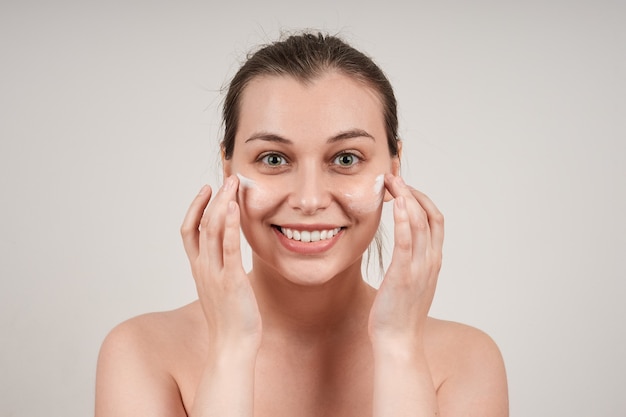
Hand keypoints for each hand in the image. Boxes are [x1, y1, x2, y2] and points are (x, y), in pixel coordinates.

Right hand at [181, 176, 261, 351]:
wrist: (232, 346)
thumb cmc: (231, 318)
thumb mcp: (221, 287)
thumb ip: (221, 267)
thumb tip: (230, 252)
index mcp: (199, 268)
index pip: (189, 230)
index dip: (195, 207)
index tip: (206, 189)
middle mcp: (203, 268)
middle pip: (202, 224)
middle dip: (213, 198)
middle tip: (226, 178)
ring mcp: (215, 274)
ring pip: (212, 231)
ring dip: (222, 204)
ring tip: (233, 184)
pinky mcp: (231, 281)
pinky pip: (229, 248)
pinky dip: (230, 226)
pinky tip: (235, 208)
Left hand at [368, 174, 443, 349]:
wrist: (398, 341)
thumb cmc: (398, 313)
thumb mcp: (409, 281)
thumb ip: (409, 262)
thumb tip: (401, 248)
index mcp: (432, 261)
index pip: (435, 220)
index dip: (421, 199)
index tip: (404, 187)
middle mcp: (430, 261)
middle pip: (429, 215)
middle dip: (413, 192)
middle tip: (395, 177)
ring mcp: (420, 268)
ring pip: (421, 224)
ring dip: (407, 198)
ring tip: (392, 182)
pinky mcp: (404, 275)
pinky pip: (408, 242)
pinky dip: (405, 220)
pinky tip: (398, 204)